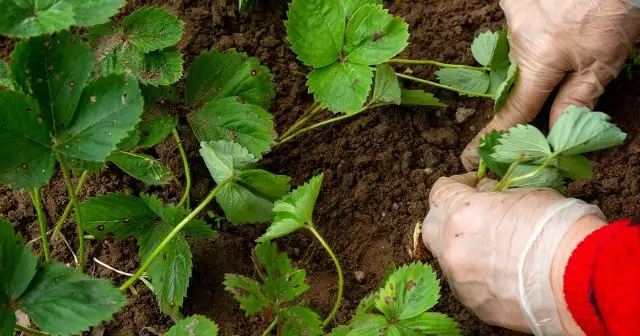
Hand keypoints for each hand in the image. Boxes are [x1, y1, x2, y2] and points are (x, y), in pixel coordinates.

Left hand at [422, 173, 605, 333]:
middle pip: (432, 226)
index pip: (439, 192)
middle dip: (448, 217)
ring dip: (462, 249)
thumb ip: (494, 194)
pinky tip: (502, 273)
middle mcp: (451, 248)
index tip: (472, 186)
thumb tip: (484, 192)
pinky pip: (465, 284)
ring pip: (447, 259)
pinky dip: (476, 275)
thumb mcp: (526, 193)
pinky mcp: (473, 305)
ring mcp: (460, 280)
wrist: (581, 279)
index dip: (456, 185)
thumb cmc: (559, 229)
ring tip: (493, 247)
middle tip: (473, 215)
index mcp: (461, 213)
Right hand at [461, 0, 639, 169]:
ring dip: (537, 62)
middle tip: (549, 88)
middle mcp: (519, 45)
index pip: (513, 112)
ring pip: (520, 57)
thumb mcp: (603, 62)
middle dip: (529, 92)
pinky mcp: (515, 7)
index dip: (494, 137)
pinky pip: (517, 34)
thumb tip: (555, 132)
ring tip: (564, 48)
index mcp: (539, 64)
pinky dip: (531, 40)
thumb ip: (577, 97)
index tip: (471, 156)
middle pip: (518, 83)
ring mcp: (514, 23)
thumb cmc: (608, 13)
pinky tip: (552, 30)